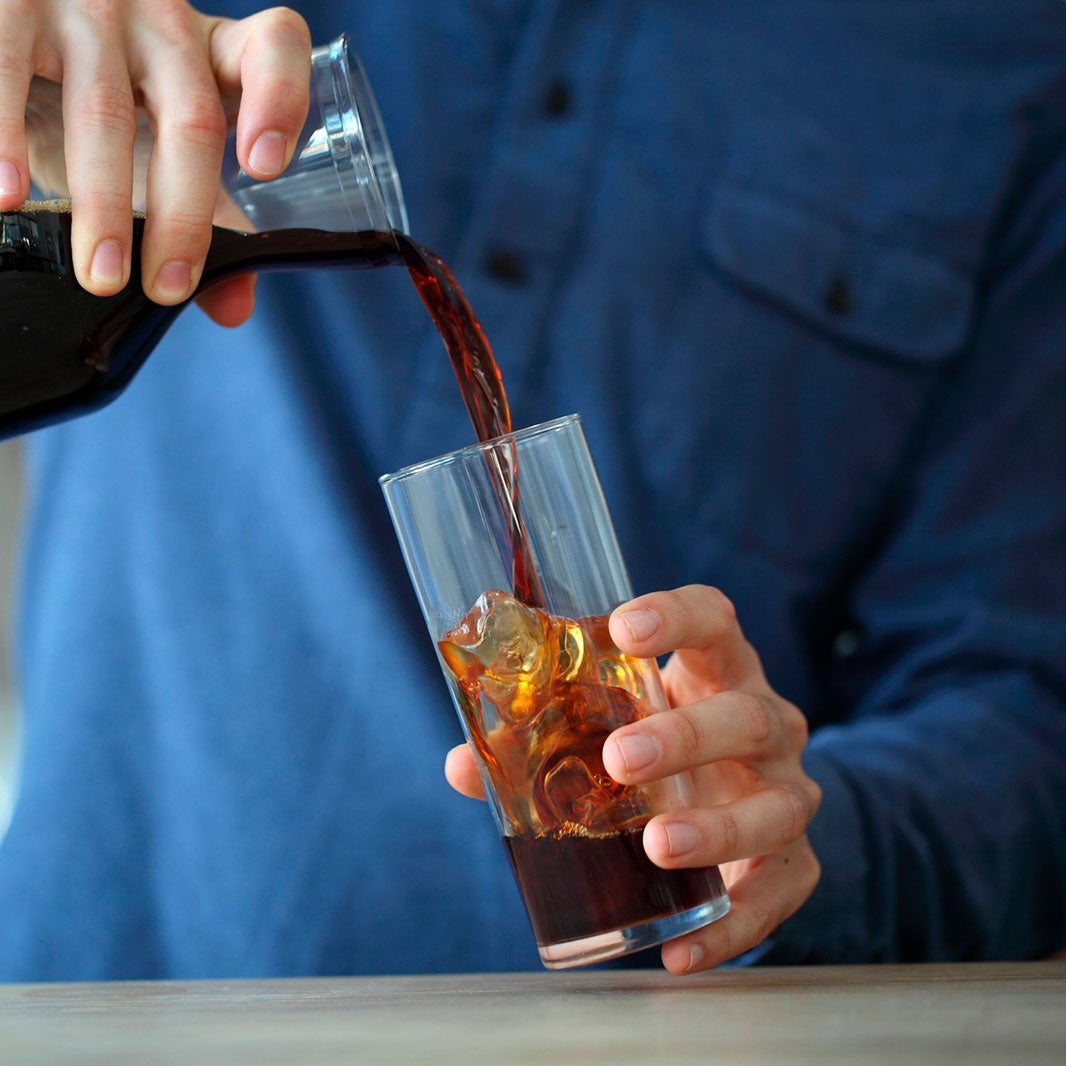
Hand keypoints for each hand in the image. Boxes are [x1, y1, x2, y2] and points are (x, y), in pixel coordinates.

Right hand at [1, 1, 312, 321]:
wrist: (15, 10)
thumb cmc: (101, 85)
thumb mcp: (159, 138)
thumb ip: (205, 217)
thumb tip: (233, 308)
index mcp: (210, 50)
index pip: (272, 48)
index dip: (280, 101)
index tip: (265, 167)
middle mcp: (160, 20)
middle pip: (191, 117)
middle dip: (183, 212)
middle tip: (167, 286)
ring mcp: (87, 3)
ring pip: (106, 111)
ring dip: (104, 203)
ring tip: (101, 274)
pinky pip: (9, 68)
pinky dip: (7, 139)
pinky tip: (9, 195)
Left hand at [445, 584, 821, 973]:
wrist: (744, 800)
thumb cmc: (663, 746)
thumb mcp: (616, 725)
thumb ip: (544, 738)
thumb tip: (465, 765)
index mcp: (717, 671)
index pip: (713, 620)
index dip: (676, 616)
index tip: (622, 630)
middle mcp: (766, 722)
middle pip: (747, 716)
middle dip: (686, 736)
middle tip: (620, 758)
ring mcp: (788, 791)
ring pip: (778, 804)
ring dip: (719, 828)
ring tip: (657, 844)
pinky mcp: (797, 861)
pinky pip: (780, 895)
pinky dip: (734, 926)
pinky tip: (680, 950)